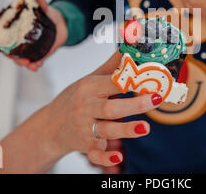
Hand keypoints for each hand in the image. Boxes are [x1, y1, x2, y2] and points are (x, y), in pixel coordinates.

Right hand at [9, 0, 67, 70]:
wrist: (61, 23)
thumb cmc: (48, 15)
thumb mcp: (45, 10)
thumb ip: (42, 6)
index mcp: (17, 31)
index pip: (6, 40)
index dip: (3, 46)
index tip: (5, 50)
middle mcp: (21, 42)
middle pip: (13, 53)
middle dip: (16, 59)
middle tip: (23, 60)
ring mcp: (29, 49)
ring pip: (23, 60)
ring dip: (26, 64)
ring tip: (32, 65)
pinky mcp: (39, 54)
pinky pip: (34, 62)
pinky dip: (35, 65)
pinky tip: (37, 66)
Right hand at [43, 51, 162, 166]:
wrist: (50, 126)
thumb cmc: (75, 99)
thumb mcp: (89, 80)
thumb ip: (111, 66)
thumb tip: (129, 46)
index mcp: (89, 87)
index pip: (112, 82)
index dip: (131, 80)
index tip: (150, 76)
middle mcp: (86, 107)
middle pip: (111, 107)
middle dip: (134, 104)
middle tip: (156, 98)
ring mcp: (84, 127)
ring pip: (106, 130)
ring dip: (126, 129)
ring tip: (146, 128)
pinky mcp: (84, 145)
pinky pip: (94, 153)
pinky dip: (105, 157)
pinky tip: (118, 158)